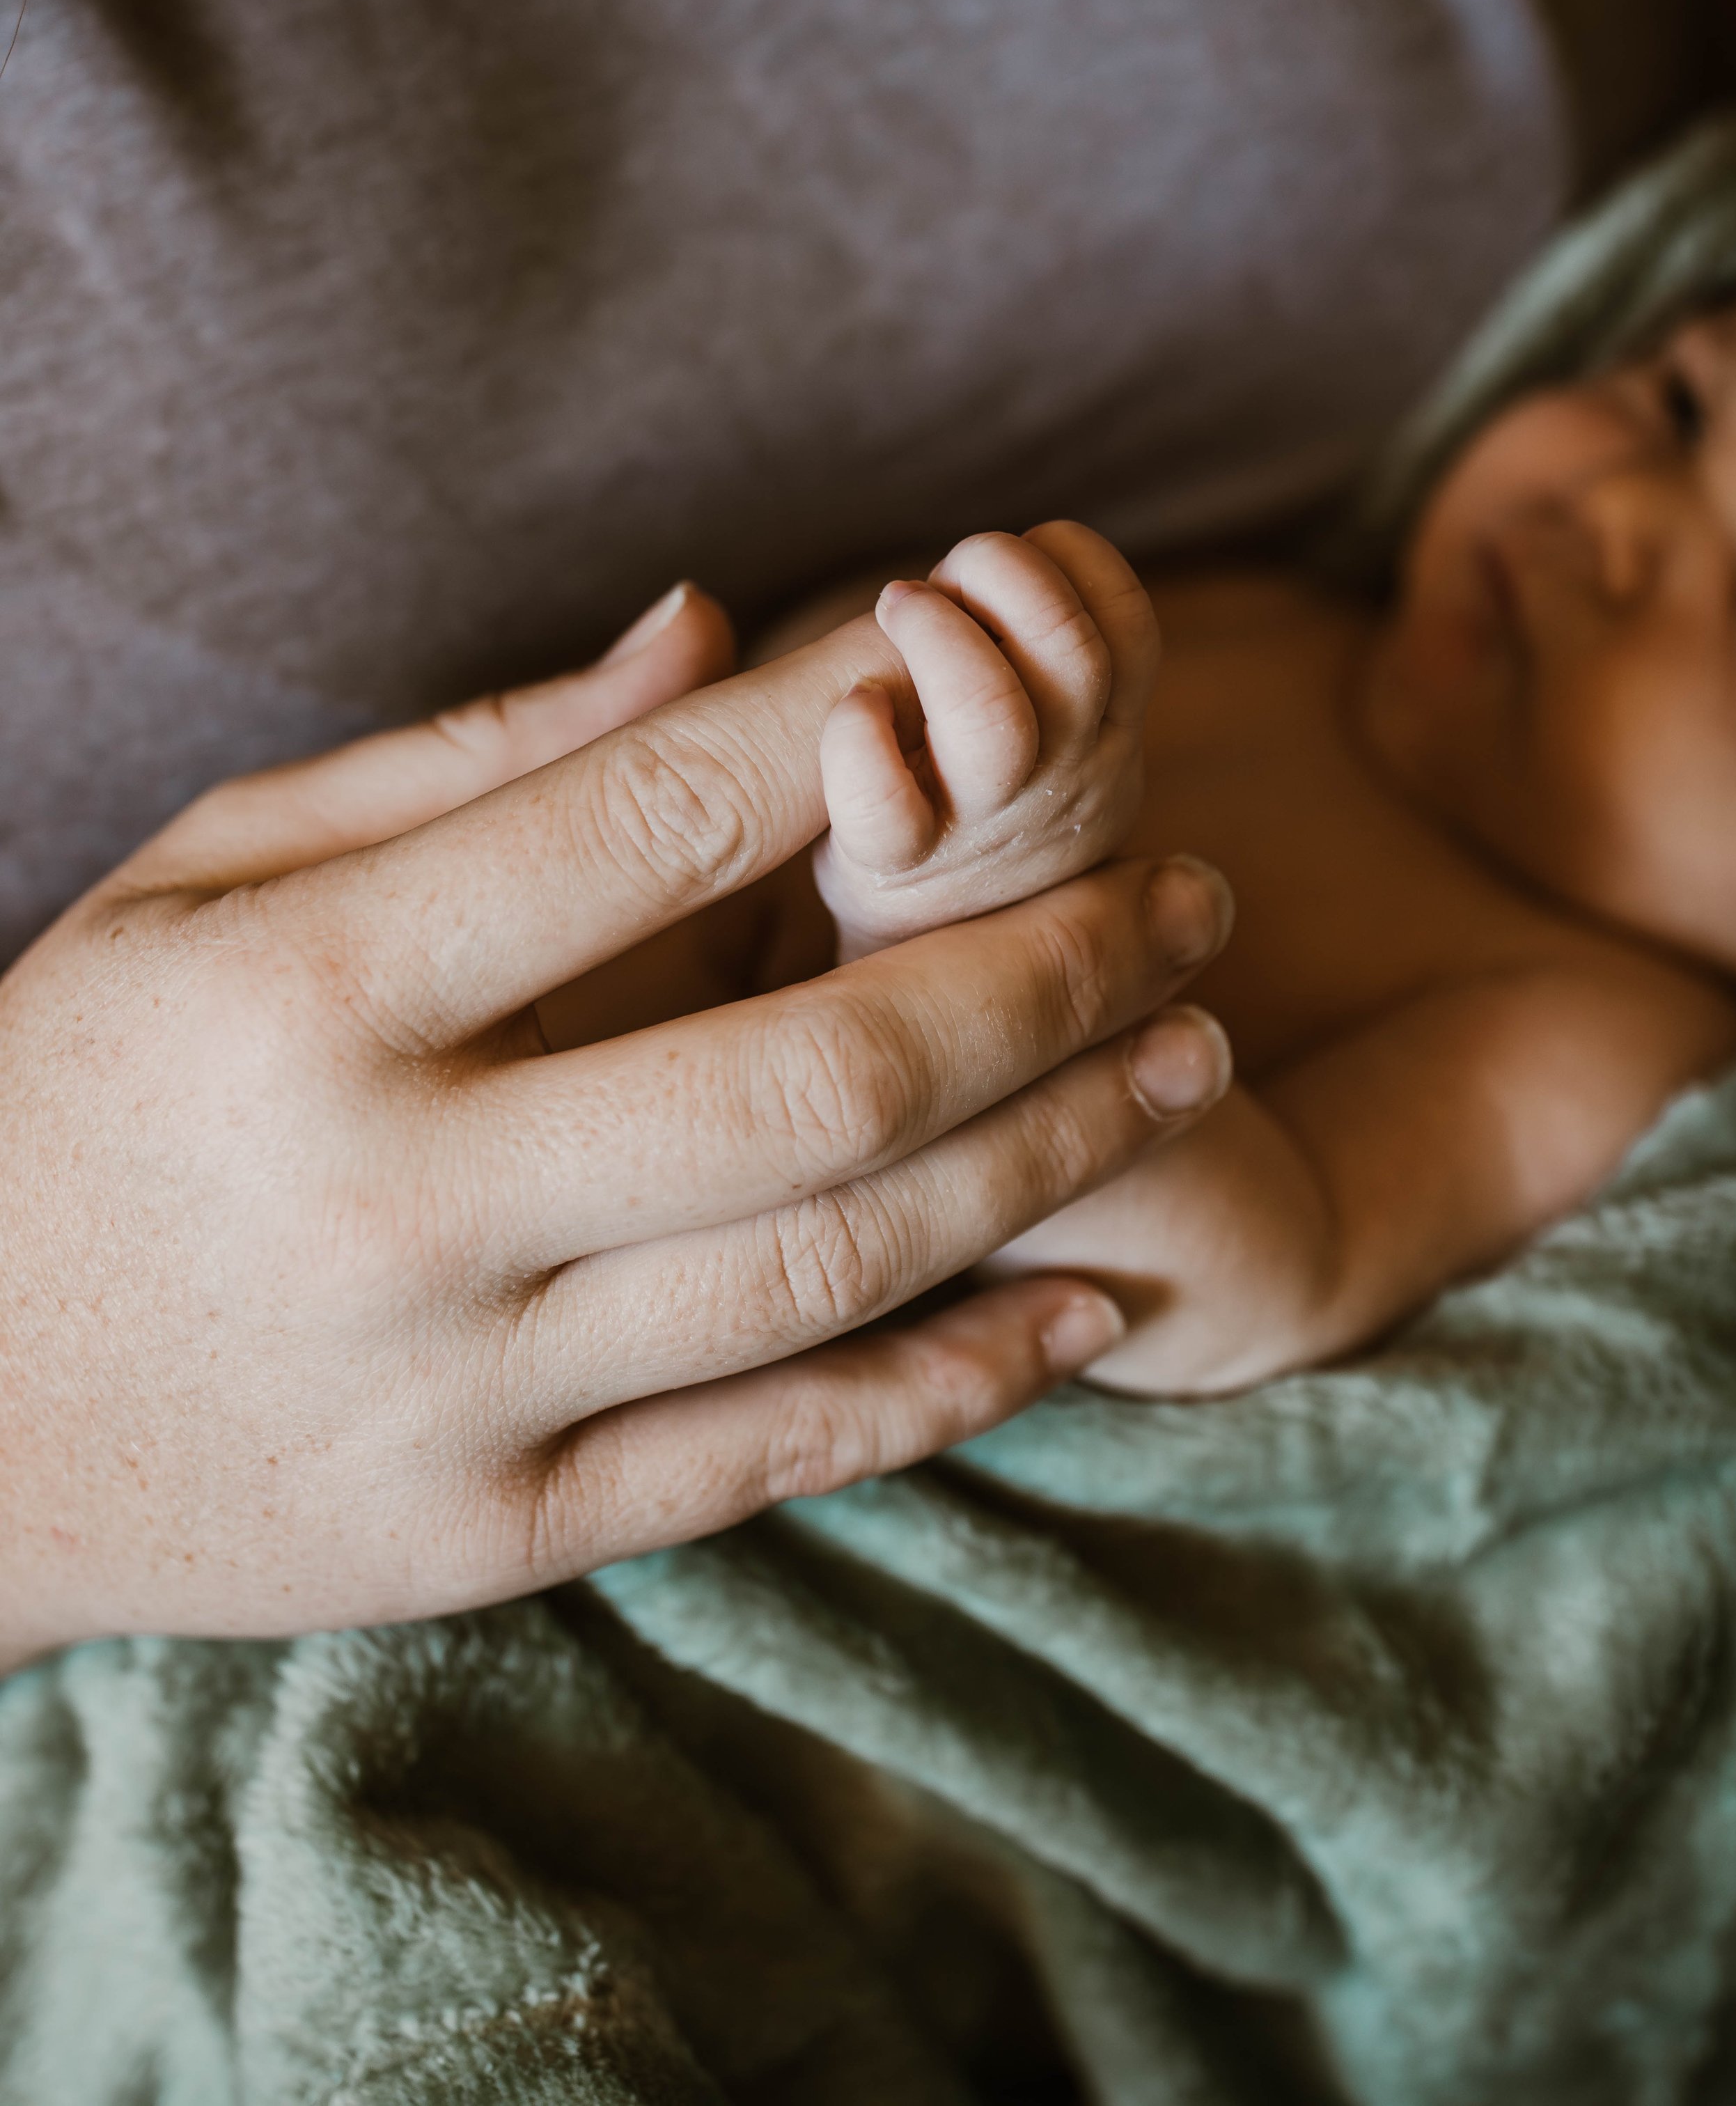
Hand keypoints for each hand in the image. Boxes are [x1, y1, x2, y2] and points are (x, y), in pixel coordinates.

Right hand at [0, 585, 1231, 1665]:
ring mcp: (454, 1392)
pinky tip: (1091, 1297)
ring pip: (833, 1267)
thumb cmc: (80, 1088)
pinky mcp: (488, 1538)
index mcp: (313, 992)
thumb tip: (713, 628)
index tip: (988, 667)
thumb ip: (466, 752)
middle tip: (1192, 894)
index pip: (649, 821)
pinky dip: (958, 1378)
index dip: (856, 733)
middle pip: (815, 1075)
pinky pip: (774, 1454)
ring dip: (1052, 1154)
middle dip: (1046, 970)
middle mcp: (400, 1200)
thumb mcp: (205, 873)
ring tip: (1193, 1054)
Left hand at [815, 522, 1158, 956]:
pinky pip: (888, 812)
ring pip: (1000, 724)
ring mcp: (984, 836)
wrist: (911, 982)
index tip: (1009, 557)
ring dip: (945, 643)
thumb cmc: (939, 815)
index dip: (1072, 566)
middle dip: (1010, 581)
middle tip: (941, 577)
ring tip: (898, 609)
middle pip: (1083, 660)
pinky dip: (861, 743)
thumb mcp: (1002, 717)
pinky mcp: (894, 879)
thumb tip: (747, 580)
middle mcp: (1061, 785)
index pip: (1126, 627)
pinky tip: (850, 712)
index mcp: (1096, 734)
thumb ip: (991, 629)